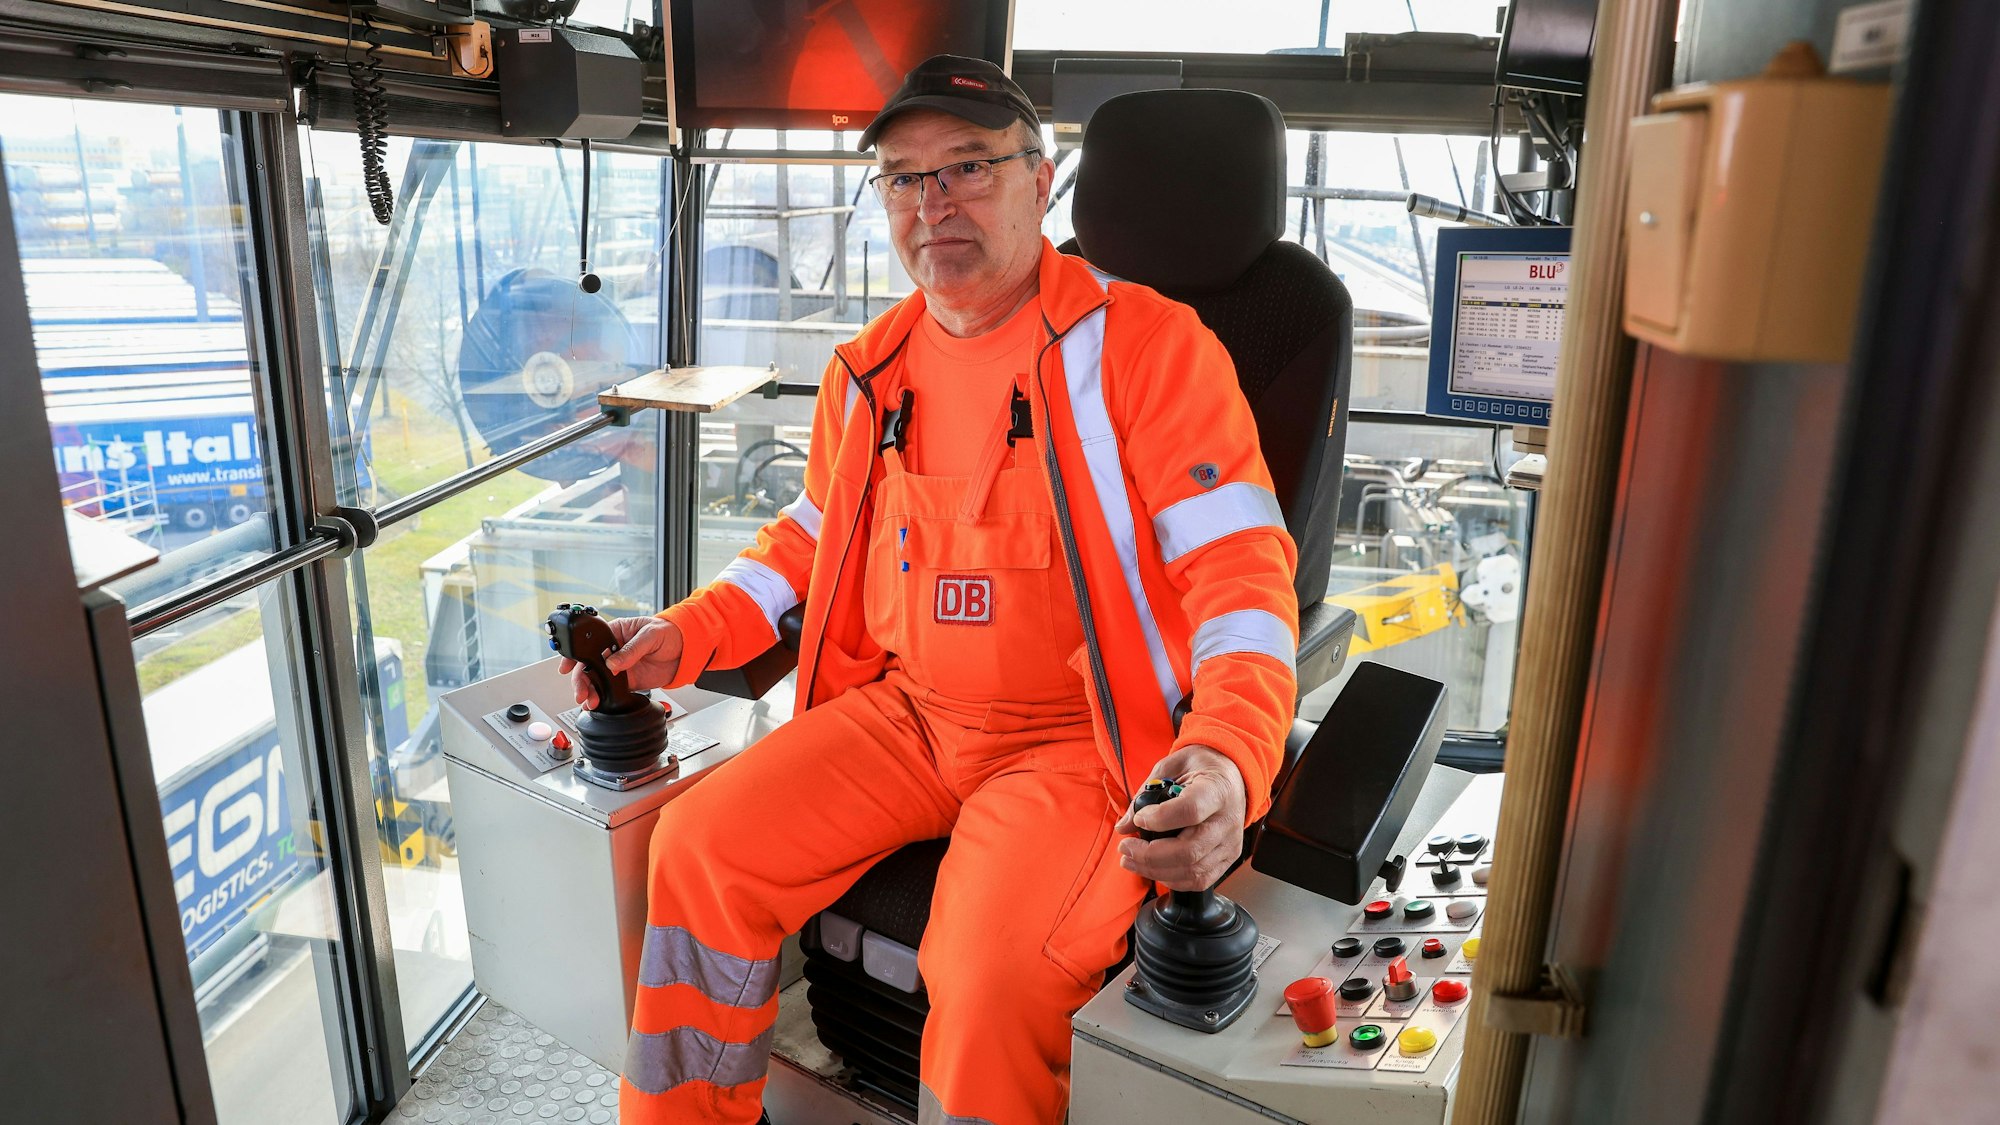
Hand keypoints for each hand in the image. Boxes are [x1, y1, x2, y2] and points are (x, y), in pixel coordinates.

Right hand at [561, 615, 683, 707]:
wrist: (687, 650)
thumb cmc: (669, 633)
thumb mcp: (650, 635)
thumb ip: (632, 649)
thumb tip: (613, 662)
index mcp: (614, 633)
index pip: (589, 644)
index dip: (576, 656)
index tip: (568, 667)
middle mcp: (612, 651)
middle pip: (589, 665)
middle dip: (582, 680)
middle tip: (582, 692)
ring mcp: (619, 667)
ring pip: (597, 680)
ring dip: (590, 691)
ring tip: (589, 702)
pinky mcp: (627, 681)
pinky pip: (610, 691)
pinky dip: (603, 698)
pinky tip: (598, 704)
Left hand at [1114, 745, 1247, 891]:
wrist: (1231, 775)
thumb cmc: (1202, 767)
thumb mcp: (1172, 766)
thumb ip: (1146, 793)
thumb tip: (1125, 826)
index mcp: (1217, 790)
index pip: (1190, 811)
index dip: (1160, 819)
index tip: (1140, 819)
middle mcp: (1227, 821)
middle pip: (1189, 850)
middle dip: (1149, 855)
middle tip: (1126, 848)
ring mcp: (1230, 843)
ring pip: (1192, 870)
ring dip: (1155, 870)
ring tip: (1132, 860)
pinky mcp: (1227, 859)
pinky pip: (1200, 880)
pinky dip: (1172, 879)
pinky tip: (1154, 869)